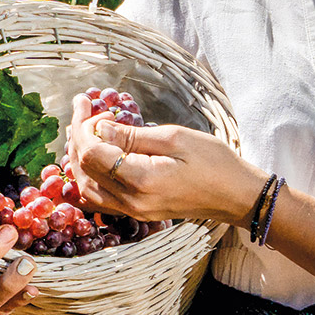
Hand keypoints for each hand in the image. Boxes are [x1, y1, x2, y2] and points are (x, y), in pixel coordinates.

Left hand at [67, 94, 264, 226]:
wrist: (237, 195)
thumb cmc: (213, 162)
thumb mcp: (174, 138)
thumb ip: (132, 136)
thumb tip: (99, 127)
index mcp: (140, 180)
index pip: (92, 153)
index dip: (83, 125)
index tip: (86, 102)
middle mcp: (131, 201)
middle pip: (84, 169)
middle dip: (77, 136)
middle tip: (83, 110)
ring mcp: (133, 211)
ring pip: (87, 186)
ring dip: (79, 157)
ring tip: (83, 129)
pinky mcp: (137, 212)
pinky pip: (100, 199)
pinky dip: (88, 177)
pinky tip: (91, 158)